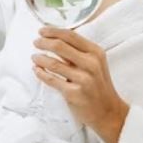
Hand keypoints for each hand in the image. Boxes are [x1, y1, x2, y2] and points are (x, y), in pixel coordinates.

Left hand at [33, 26, 128, 142]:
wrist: (108, 112)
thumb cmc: (98, 85)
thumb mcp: (95, 64)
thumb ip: (78, 52)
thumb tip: (55, 39)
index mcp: (96, 52)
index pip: (71, 36)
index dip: (53, 31)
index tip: (41, 31)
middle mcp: (91, 64)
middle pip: (60, 46)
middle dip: (44, 42)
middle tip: (35, 42)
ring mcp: (83, 79)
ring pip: (53, 63)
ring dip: (40, 58)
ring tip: (34, 57)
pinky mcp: (74, 93)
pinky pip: (52, 80)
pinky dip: (41, 73)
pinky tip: (36, 70)